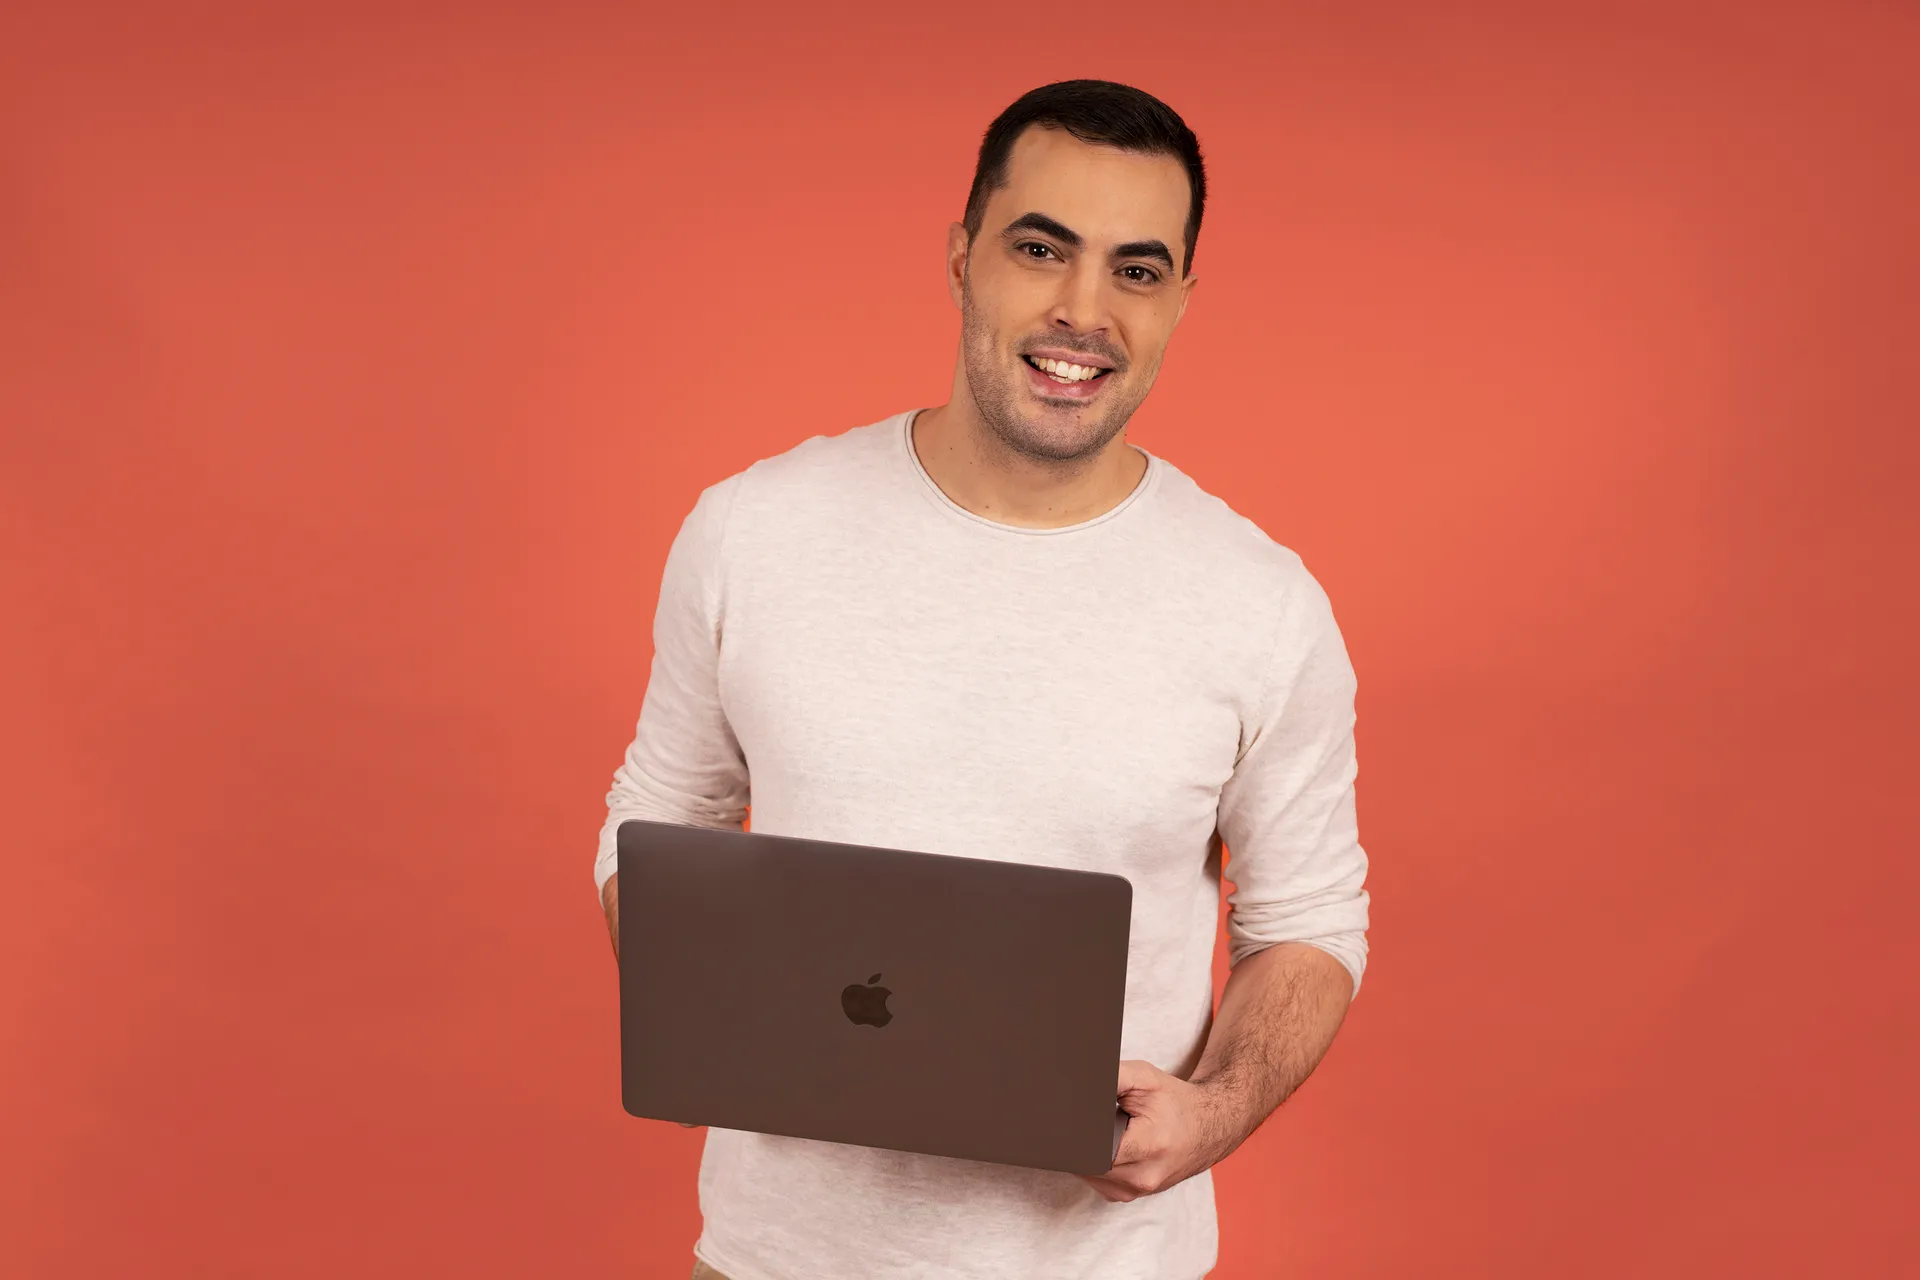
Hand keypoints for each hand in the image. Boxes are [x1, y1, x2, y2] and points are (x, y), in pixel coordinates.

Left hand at [1079, 1059, 1236, 1202]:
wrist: (1208, 1127)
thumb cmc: (1175, 1101)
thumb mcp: (1144, 1078)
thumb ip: (1109, 1078)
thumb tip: (1076, 1084)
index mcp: (1148, 1147)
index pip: (1091, 1150)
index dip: (1077, 1133)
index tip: (1073, 1116)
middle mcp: (1141, 1177)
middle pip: (1085, 1161)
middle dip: (1080, 1139)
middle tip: (1090, 1117)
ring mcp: (1135, 1191)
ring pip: (1087, 1172)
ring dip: (1086, 1151)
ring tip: (1107, 1129)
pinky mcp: (1129, 1195)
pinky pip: (1096, 1179)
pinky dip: (1093, 1161)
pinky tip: (1108, 1142)